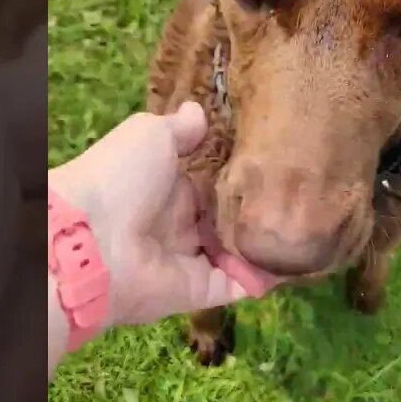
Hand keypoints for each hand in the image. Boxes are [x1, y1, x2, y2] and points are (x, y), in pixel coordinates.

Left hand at [48, 102, 282, 328]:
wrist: (93, 240)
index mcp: (167, 186)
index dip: (241, 174)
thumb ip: (179, 128)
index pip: (212, 181)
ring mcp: (189, 259)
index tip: (277, 162)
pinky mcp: (199, 290)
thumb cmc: (120, 177)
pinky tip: (296, 260)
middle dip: (259, 210)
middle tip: (302, 196)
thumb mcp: (150, 135)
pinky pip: (238, 285)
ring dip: (267, 243)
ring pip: (237, 252)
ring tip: (307, 227)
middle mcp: (179, 224)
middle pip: (227, 218)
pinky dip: (263, 277)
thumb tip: (200, 111)